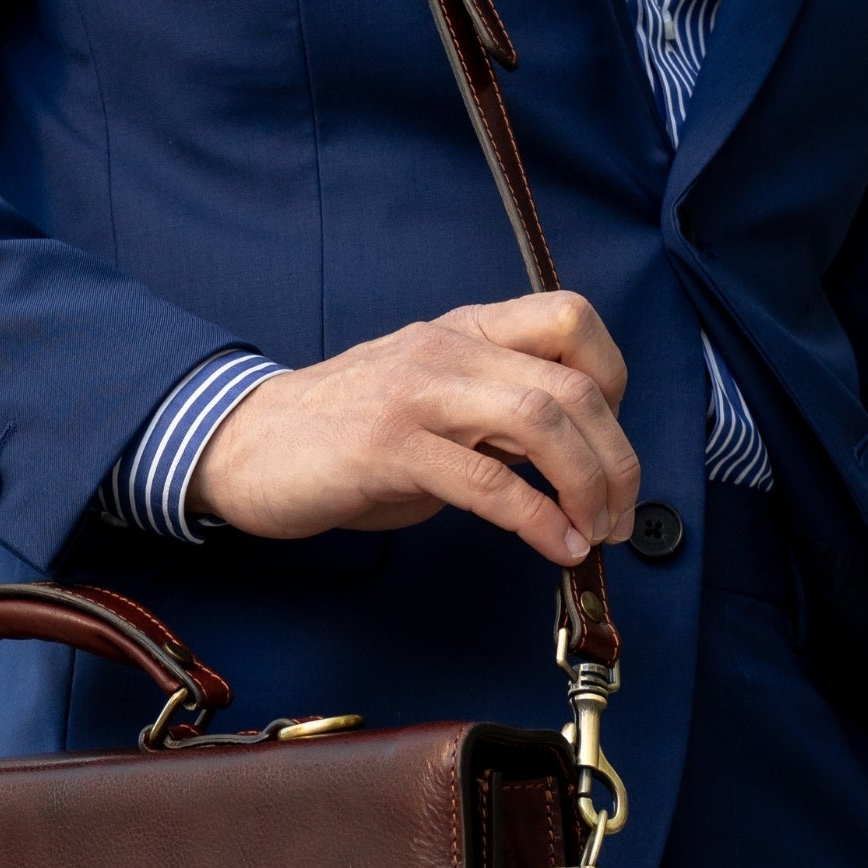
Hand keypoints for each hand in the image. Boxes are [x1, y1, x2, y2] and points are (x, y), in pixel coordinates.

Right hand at [188, 292, 637, 566]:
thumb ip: (497, 419)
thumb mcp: (433, 406)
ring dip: (587, 486)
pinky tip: (553, 547)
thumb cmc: (343, 435)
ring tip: (594, 533)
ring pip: (540, 421)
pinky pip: (485, 482)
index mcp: (465, 331)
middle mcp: (447, 350)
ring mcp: (416, 395)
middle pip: (572, 384)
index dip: (614, 381)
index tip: (611, 444)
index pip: (572, 320)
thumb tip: (574, 460)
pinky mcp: (387, 448)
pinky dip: (536, 520)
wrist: (245, 445)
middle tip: (621, 514)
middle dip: (618, 458)